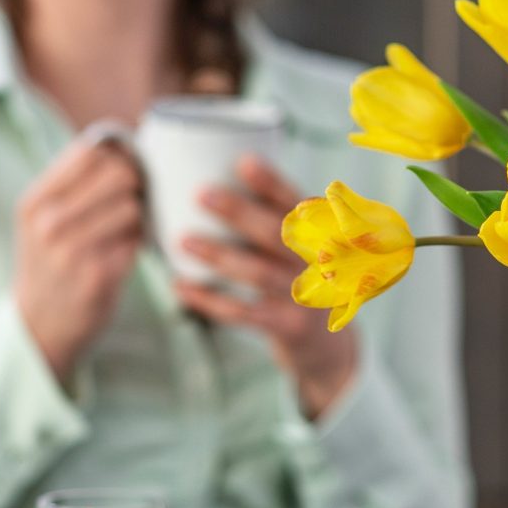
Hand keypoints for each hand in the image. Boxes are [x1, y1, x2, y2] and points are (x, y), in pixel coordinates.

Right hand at [13, 138, 145, 379]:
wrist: (39, 326)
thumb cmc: (48, 262)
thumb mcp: (40, 219)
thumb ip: (71, 182)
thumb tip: (120, 141)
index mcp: (34, 202)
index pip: (89, 152)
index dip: (116, 155)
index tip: (122, 169)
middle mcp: (48, 224)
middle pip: (118, 174)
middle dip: (134, 183)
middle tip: (132, 198)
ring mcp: (72, 251)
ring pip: (133, 206)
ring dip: (138, 216)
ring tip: (125, 229)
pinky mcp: (99, 277)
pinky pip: (137, 240)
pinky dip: (138, 243)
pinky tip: (124, 252)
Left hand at [174, 155, 360, 419]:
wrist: (328, 345)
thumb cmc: (300, 280)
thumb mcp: (303, 249)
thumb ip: (274, 220)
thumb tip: (213, 182)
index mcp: (323, 235)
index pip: (298, 203)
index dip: (272, 183)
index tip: (244, 162)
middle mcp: (319, 263)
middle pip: (278, 234)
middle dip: (239, 212)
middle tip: (200, 194)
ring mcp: (305, 297)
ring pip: (258, 272)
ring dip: (219, 255)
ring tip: (182, 240)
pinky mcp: (288, 326)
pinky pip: (243, 312)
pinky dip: (209, 300)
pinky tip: (180, 286)